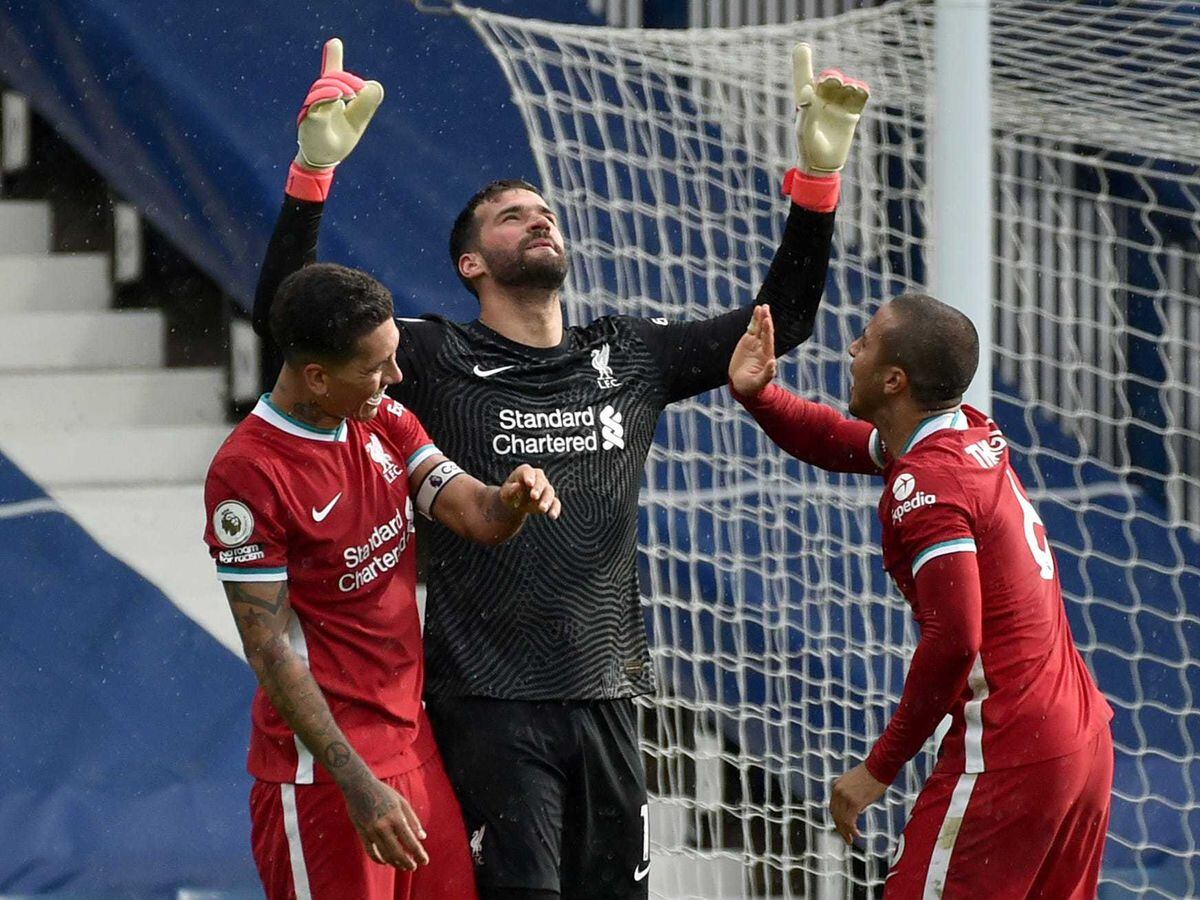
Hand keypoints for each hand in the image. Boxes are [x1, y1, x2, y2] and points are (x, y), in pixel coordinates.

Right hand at [295, 38, 383, 170]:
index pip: (331, 75)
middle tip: (358, 89)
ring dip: (337, 85)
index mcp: (331, 97)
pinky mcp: (309, 120)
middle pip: (329, 79)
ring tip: (349, 93)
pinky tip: (338, 95)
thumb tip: (374, 84)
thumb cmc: (340, 139)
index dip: (333, 58)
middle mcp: (320, 99)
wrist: (324, 160)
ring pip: (322, 88)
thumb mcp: (358, 119)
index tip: (334, 43)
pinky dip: (326, 96)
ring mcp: (313, 108)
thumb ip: (366, 102)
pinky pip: (315, 103)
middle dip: (345, 79)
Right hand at [343, 772, 428, 869]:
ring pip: (385, 854)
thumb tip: (422, 837)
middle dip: (408, 862)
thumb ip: (413, 820)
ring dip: (395, 863)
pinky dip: (379, 859)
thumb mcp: (402, 802)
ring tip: (403, 866)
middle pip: (398, 852)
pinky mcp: (362, 833)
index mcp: (396, 817)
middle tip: (414, 867)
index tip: (425, 861)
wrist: (359, 786)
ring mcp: (372, 831)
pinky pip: (371, 852)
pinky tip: (386, 862)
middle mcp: (384, 826)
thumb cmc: (384, 793)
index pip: (410, 842)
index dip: (419, 854)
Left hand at [500, 465, 561, 519]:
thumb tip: (517, 486)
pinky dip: (555, 509)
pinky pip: (555, 503)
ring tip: (542, 509)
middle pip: (541, 481)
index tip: (529, 483)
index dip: (529, 477)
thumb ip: (510, 489)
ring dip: (547, 500)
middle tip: (534, 496)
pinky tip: (553, 516)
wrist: (515, 503)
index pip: (528, 472)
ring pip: (549, 492)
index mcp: (525, 472)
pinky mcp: (551, 500)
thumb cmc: (509, 494)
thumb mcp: (506, 492)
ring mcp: (545, 488)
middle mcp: (538, 478)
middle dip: (538, 489)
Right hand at [729, 304, 777, 397]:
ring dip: (761, 317)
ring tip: (762, 306)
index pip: (768, 340)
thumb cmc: (752, 387)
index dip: (767, 330)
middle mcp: (762, 347)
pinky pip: (751, 329)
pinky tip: (756, 311)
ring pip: (759, 328)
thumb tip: (773, 363)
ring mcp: (755, 344)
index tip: (766, 321)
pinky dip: (754, 320)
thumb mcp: (758, 383)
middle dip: (765, 320)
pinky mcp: (747, 342)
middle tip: (765, 309)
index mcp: (766, 356)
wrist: (742, 385)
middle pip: (765, 331)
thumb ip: (767, 374)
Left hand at [792, 43, 868, 174]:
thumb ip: (805, 111)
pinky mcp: (853, 113)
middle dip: (832, 76)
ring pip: (846, 85)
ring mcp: (839, 105)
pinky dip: (861, 90)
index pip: (804, 77)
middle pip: (830, 78)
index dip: (803, 62)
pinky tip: (860, 92)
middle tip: (833, 82)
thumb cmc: (809, 149)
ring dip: (848, 84)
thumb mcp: (804, 132)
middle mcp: (823, 100)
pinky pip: (860, 95)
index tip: (802, 46)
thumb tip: (807, 91)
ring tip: (848, 89)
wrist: (824, 166)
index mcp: (806, 101)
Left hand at [829, 762, 888, 845]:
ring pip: (841, 820)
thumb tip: (854, 808)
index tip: (842, 827)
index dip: (837, 819)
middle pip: (835, 814)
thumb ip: (850, 793)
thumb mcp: (855, 782)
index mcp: (836, 785)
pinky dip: (852, 830)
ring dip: (845, 832)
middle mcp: (837, 791)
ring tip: (851, 840)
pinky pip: (849, 821)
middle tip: (846, 838)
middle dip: (840, 828)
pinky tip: (856, 835)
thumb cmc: (872, 773)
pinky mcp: (854, 802)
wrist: (879, 765)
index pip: (833, 807)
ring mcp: (845, 797)